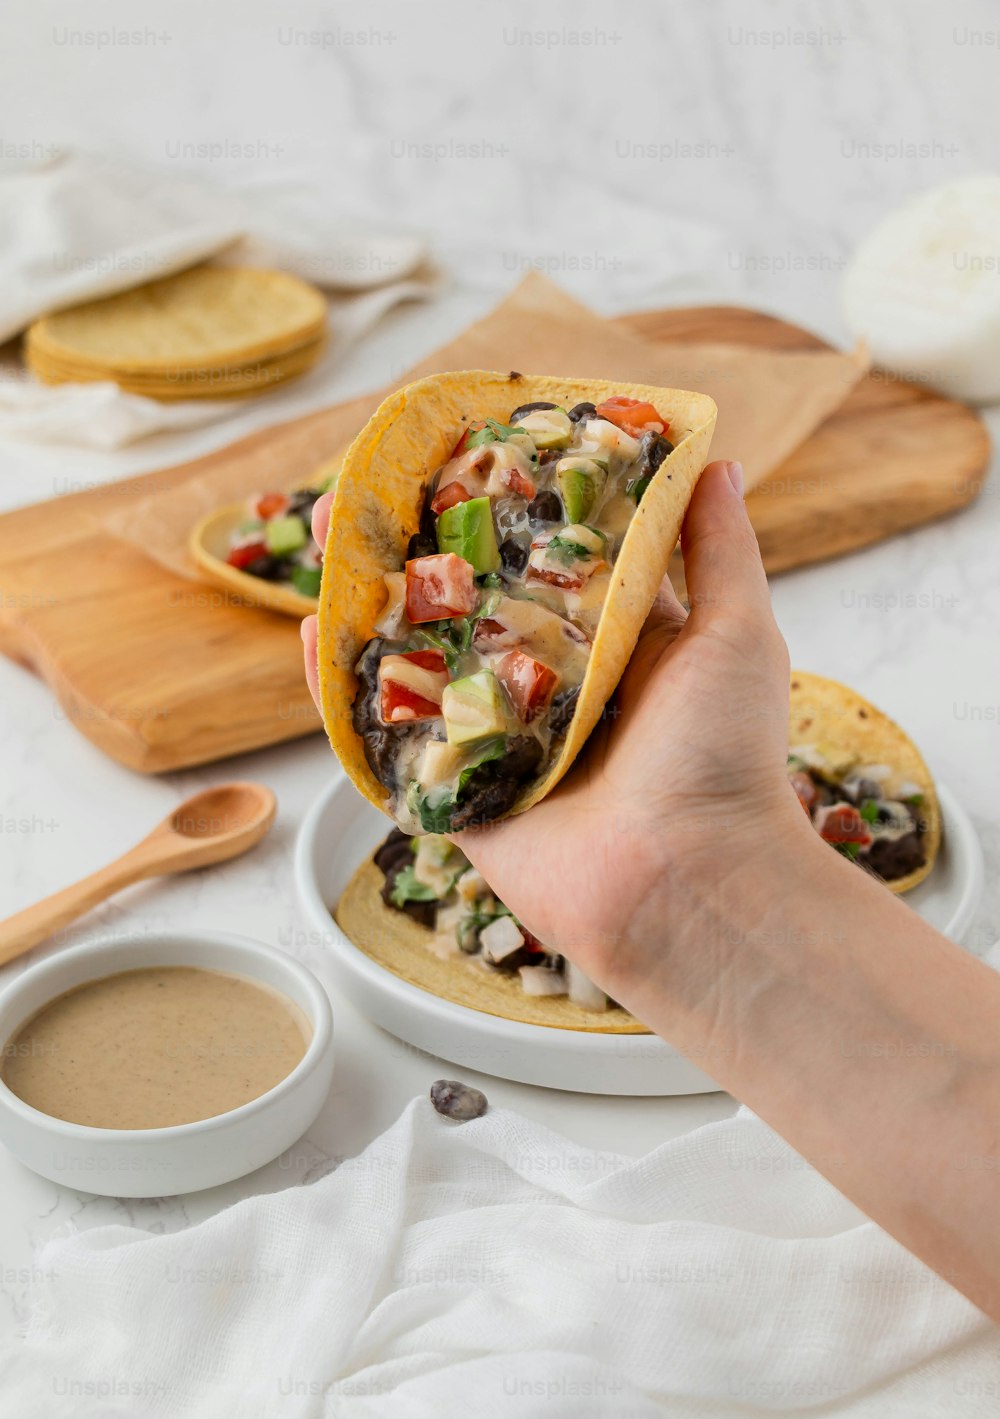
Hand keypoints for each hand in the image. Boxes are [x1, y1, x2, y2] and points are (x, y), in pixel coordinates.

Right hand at [303, 462, 806, 1011]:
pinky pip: (388, 740)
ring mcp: (499, 744)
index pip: (546, 564)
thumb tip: (717, 460)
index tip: (462, 454)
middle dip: (419, 547)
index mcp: (616, 648)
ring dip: (368, 603)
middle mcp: (552, 692)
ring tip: (329, 539)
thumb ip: (718, 548)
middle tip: (372, 488)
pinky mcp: (459, 798)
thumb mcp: (737, 630)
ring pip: (420, 663)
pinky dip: (342, 691)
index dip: (502, 512)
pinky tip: (308, 632)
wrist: (692, 884)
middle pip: (469, 604)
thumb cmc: (724, 756)